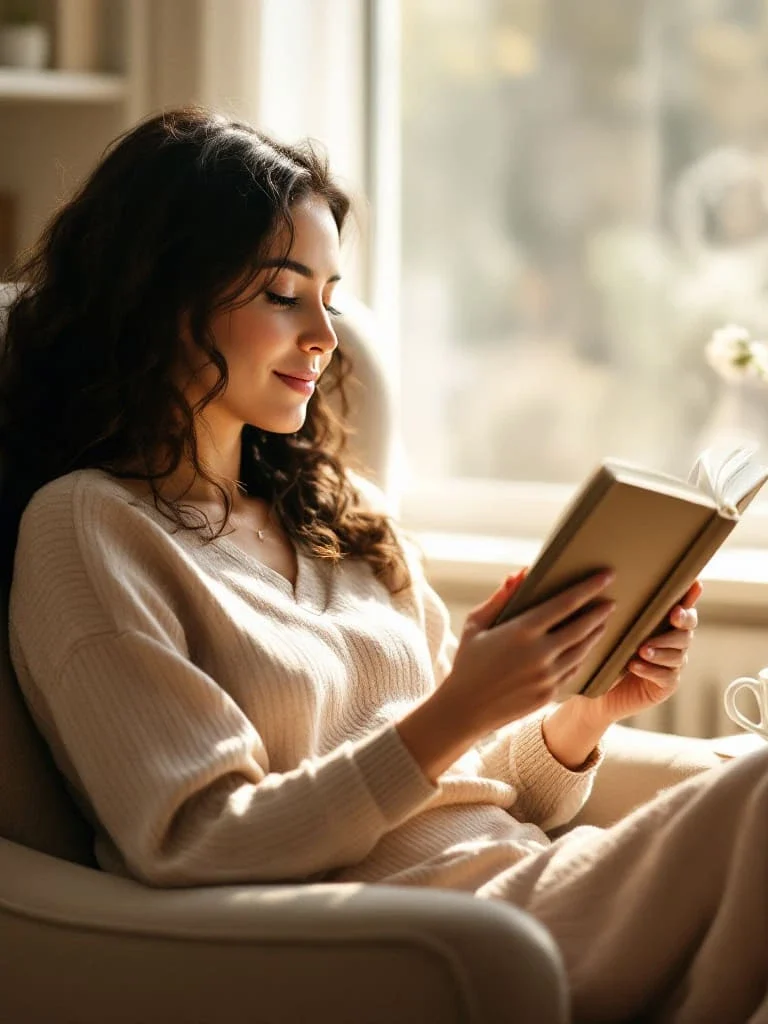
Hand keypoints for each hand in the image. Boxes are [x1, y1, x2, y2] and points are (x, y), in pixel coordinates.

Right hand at [435, 568, 615, 740]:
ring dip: (595, 634)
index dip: (588, 588)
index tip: (606, 576)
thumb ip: (500, 598)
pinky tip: (585, 647)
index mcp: (521, 630)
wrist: (465, 708)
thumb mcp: (476, 624)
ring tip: (602, 622)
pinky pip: (573, 670)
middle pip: (582, 627)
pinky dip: (583, 656)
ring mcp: (547, 676)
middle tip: (611, 601)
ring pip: (582, 650)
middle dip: (599, 612)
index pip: (565, 603)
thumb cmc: (467, 661)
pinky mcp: (549, 693)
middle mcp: (539, 653)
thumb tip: (520, 574)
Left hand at [567, 580, 702, 728]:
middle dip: (681, 621)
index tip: (695, 585)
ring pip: (677, 654)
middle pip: (687, 630)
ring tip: (643, 649)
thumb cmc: (606, 653)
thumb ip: (625, 612)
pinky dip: (650, 669)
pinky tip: (635, 665)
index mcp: (664, 624)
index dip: (691, 597)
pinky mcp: (667, 684)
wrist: (598, 691)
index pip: (684, 608)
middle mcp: (674, 642)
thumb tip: (616, 581)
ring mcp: (673, 664)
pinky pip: (665, 675)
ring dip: (661, 649)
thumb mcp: (614, 630)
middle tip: (673, 615)